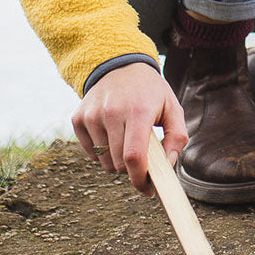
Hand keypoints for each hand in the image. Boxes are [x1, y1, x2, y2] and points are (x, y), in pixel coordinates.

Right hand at [72, 63, 188, 194]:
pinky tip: (111, 135)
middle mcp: (112, 112)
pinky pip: (90, 152)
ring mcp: (92, 115)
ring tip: (126, 141)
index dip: (140, 179)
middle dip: (132, 168)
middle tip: (141, 156)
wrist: (119, 65)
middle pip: (118, 163)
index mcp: (138, 111)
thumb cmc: (150, 91)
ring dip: (116, 160)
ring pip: (103, 161)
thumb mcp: (172, 107)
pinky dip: (101, 152)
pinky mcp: (78, 118)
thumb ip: (177, 137)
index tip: (148, 190)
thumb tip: (168, 164)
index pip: (134, 157)